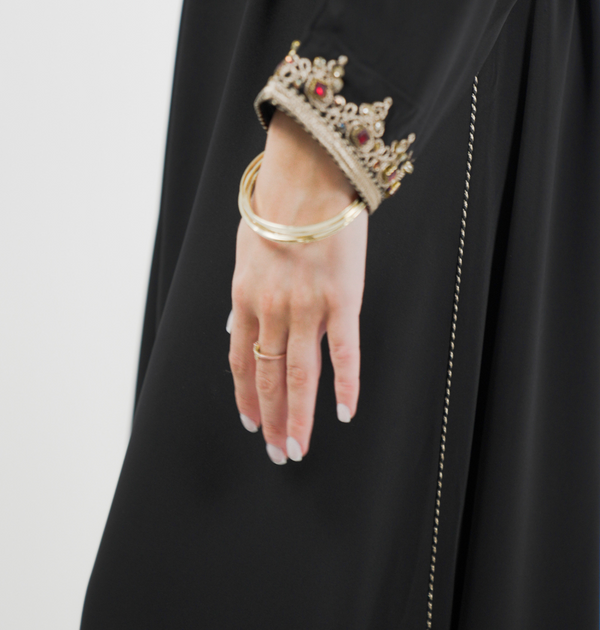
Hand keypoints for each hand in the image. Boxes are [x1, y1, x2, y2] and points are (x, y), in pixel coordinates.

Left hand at [229, 110, 367, 463]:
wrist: (305, 176)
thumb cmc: (276, 208)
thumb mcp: (244, 251)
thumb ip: (242, 295)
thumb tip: (233, 330)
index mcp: (244, 298)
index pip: (240, 361)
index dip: (246, 397)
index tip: (251, 424)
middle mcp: (271, 310)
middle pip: (269, 377)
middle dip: (270, 419)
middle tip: (278, 453)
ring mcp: (306, 308)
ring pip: (301, 375)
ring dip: (298, 416)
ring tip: (298, 448)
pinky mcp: (342, 300)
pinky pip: (344, 352)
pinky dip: (345, 386)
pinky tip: (344, 413)